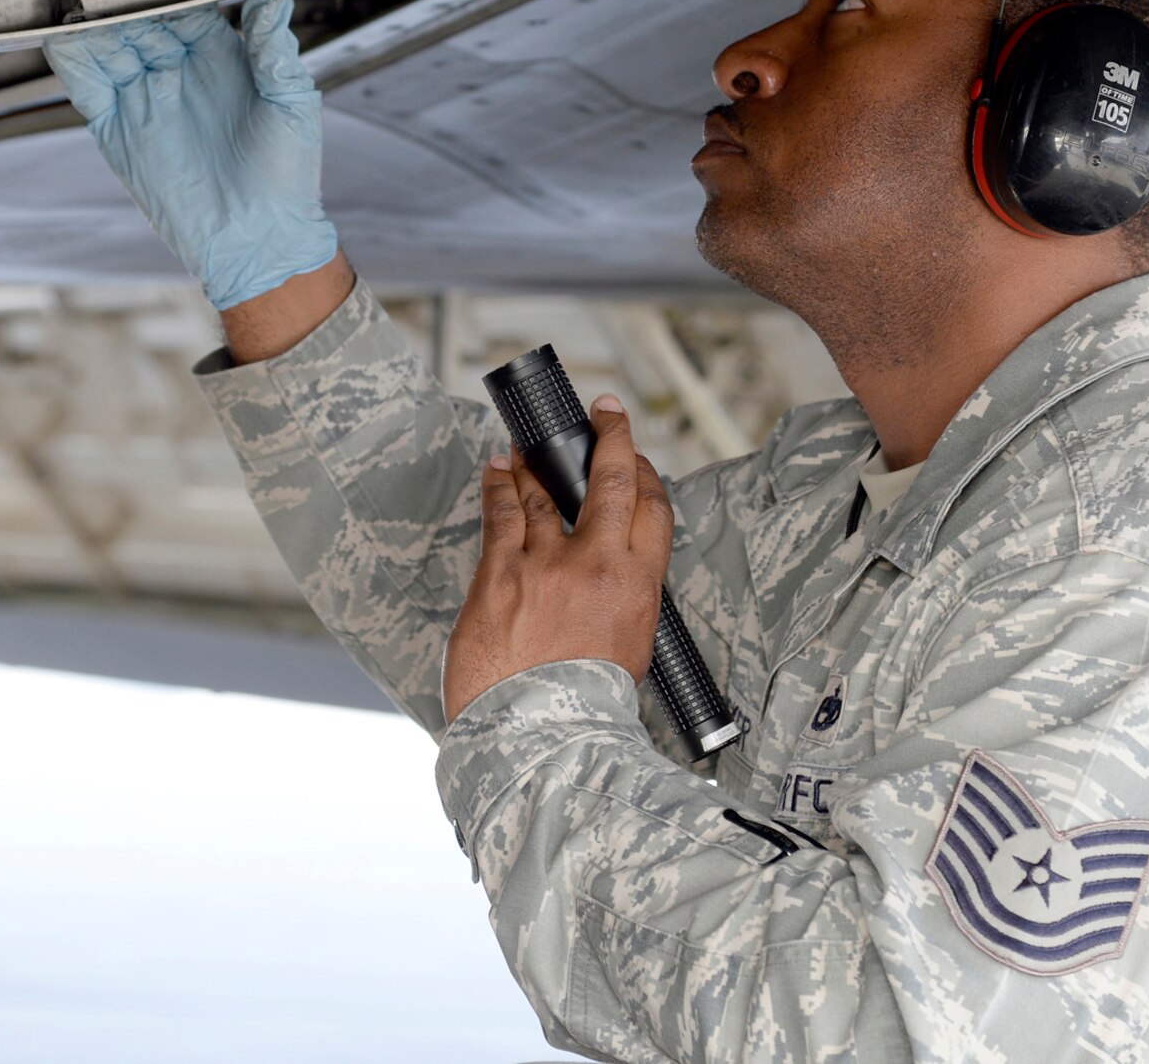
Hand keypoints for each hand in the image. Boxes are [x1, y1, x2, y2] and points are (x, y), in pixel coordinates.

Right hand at [43, 0, 337, 310]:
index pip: (183, 2)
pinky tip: (60, 30)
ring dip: (91, 17)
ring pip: (107, 43)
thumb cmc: (287, 175)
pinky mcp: (119, 130)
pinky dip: (70, 57)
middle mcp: (177, 71)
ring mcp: (144, 98)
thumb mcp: (292, 102)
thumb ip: (275, 47)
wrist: (259, 239)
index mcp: (220, 56)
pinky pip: (87, 86)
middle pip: (138, 17)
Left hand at [443, 396, 676, 723]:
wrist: (539, 737)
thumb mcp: (629, 648)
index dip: (643, 473)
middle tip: (602, 413)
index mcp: (637, 586)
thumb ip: (622, 601)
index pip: (652, 508)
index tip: (631, 455)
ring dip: (535, 462)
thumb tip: (611, 582)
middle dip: (608, 438)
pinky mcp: (498, 575)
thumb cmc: (583, 707)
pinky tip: (496, 470)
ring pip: (541, 491)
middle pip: (608, 481)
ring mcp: (544, 566)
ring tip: (527, 446)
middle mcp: (595, 565)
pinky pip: (499, 513)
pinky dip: (498, 485)